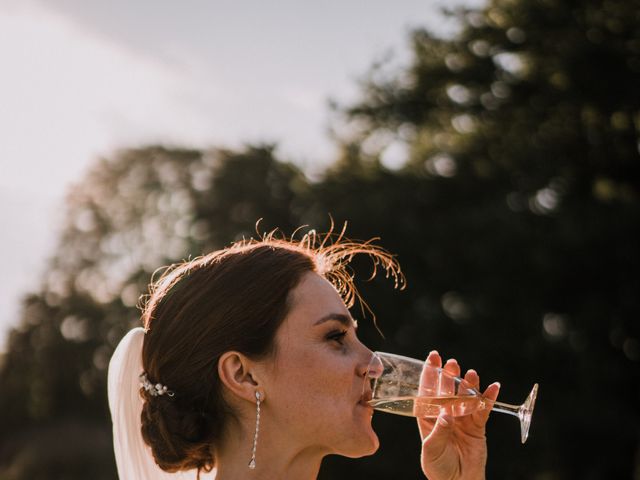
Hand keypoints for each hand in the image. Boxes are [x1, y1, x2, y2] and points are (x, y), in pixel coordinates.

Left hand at [418, 351, 499, 479]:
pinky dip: (488, 398)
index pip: (427, 391)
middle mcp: (445, 413)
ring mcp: (461, 418)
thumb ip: (439, 431)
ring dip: (468, 384)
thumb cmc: (439, 467)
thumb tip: (446, 414)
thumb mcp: (432, 450)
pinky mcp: (477, 426)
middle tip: (452, 364)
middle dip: (449, 375)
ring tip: (471, 374)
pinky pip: (483, 409)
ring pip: (465, 396)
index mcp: (428, 417)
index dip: (429, 374)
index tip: (432, 358)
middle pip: (446, 390)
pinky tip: (493, 387)